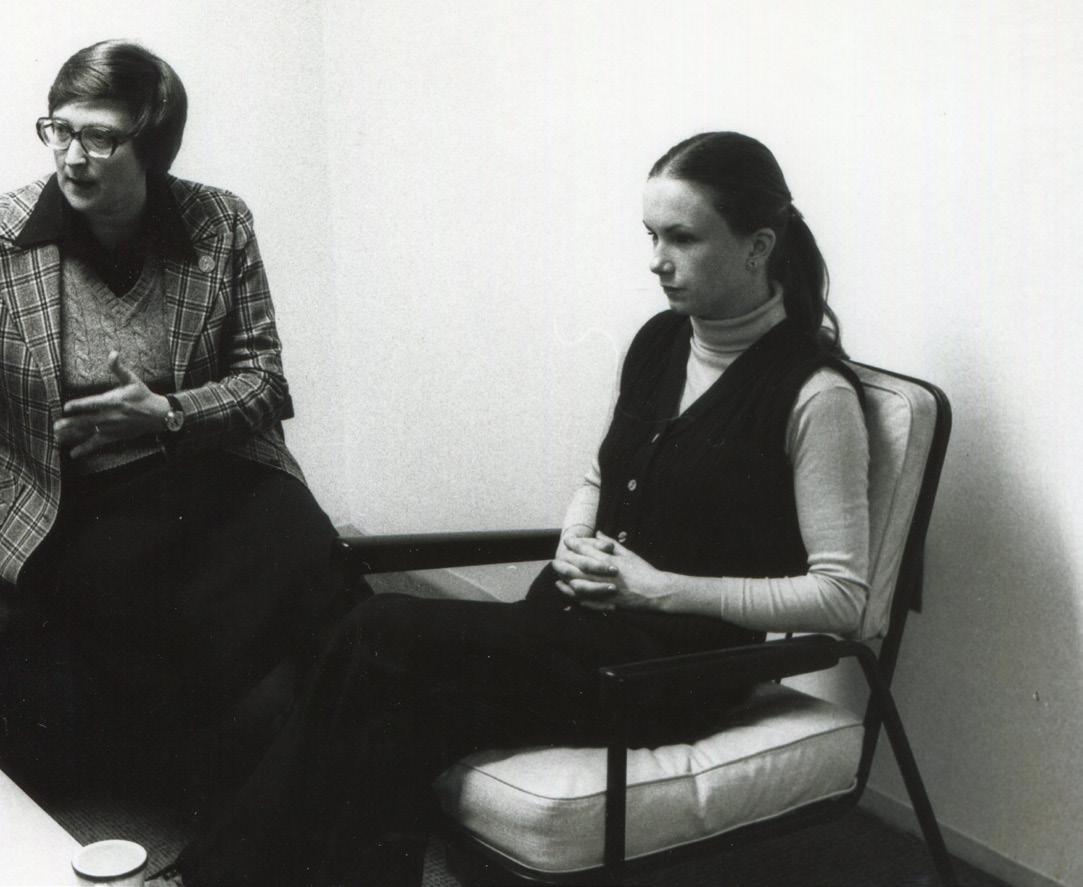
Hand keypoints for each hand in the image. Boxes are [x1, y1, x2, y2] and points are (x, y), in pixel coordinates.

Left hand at [54, 351, 169, 458]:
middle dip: (70, 424)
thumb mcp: (132, 380)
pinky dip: (85, 449)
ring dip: (72, 435)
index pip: (94, 403)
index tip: (66, 407)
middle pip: (87, 421)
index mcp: (114, 401)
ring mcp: (112, 428)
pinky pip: (97, 444)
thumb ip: (118, 368)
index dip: (80, 405)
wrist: (158, 415)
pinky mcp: (114, 436)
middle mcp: (111, 416)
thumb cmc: (143, 396)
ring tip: (58, 437)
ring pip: (89, 432)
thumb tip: (113, 353)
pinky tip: (73, 453)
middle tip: (56, 426)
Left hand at [552, 532, 672, 611]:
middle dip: (564, 561)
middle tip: (556, 558)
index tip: (566, 541)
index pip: (586, 550)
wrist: (655, 592)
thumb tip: (599, 533)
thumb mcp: (628, 553)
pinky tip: (567, 590)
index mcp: (609, 560)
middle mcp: (603, 574)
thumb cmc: (643, 571)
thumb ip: (611, 544)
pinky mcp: (605, 602)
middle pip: (577, 566)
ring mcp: (603, 590)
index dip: (574, 544)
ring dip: (565, 578)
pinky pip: (584, 599)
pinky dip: (573, 594)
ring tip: (557, 575)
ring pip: (577, 583)